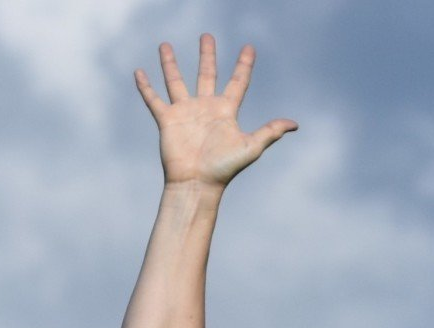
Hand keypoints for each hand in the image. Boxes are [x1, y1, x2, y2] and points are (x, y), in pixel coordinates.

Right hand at [134, 35, 296, 189]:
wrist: (196, 185)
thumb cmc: (223, 169)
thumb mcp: (251, 148)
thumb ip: (270, 132)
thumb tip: (294, 124)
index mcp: (225, 111)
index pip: (238, 82)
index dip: (244, 65)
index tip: (249, 48)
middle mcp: (205, 108)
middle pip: (207, 74)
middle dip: (207, 55)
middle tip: (207, 36)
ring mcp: (185, 113)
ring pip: (176, 81)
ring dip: (170, 64)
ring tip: (164, 44)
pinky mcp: (167, 120)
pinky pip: (154, 100)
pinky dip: (145, 87)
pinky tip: (139, 72)